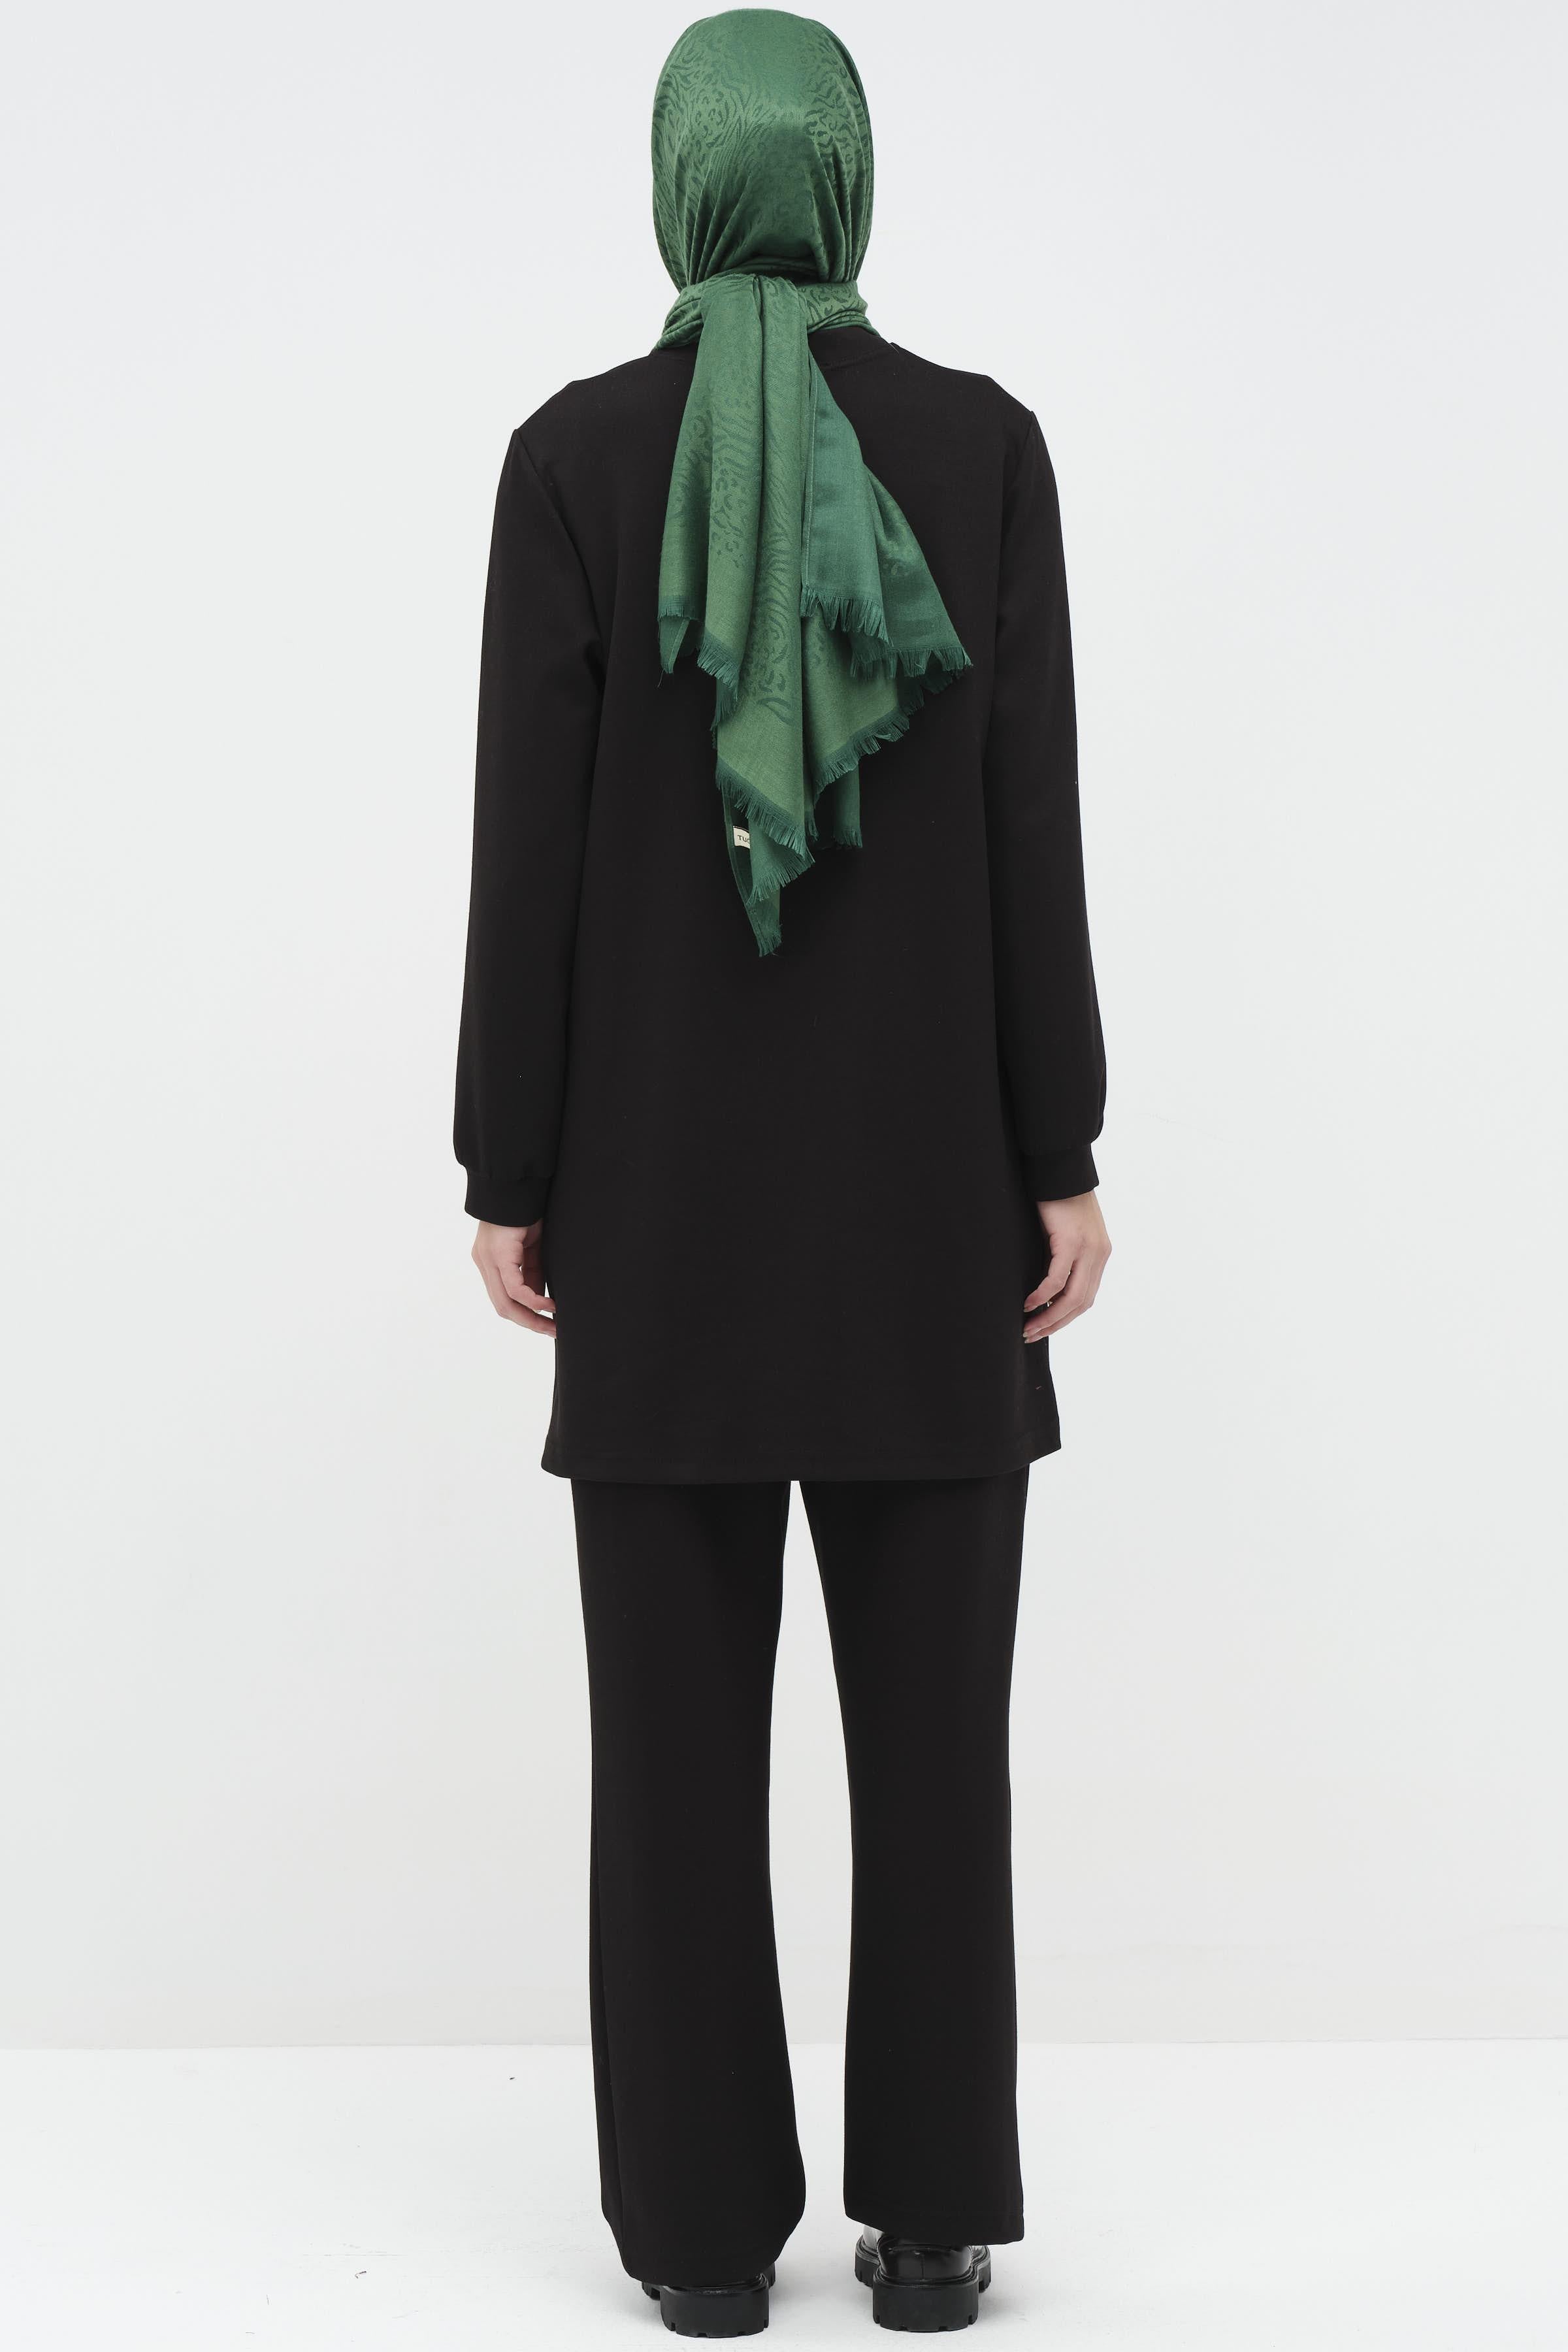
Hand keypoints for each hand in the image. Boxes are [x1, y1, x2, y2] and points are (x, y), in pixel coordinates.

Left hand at [471, 1220, 554, 1336]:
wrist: (517, 1185)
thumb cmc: (527, 1211)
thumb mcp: (533, 1248)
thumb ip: (533, 1272)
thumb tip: (540, 1297)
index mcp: (490, 1261)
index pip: (504, 1299)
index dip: (525, 1315)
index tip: (546, 1324)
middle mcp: (484, 1263)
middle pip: (503, 1307)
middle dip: (529, 1323)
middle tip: (552, 1331)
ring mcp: (487, 1260)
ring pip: (505, 1303)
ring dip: (531, 1318)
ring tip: (553, 1324)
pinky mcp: (497, 1255)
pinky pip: (514, 1288)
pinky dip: (533, 1300)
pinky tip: (550, 1305)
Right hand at [1023, 1192, 1110, 1341]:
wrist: (1059, 1169)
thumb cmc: (1057, 1199)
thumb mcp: (1065, 1233)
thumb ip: (1063, 1258)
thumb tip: (1045, 1286)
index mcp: (1100, 1254)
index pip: (1086, 1297)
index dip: (1065, 1318)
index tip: (1044, 1328)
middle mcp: (1099, 1255)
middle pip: (1080, 1303)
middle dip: (1055, 1324)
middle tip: (1032, 1335)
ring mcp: (1088, 1249)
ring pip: (1071, 1297)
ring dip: (1049, 1316)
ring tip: (1028, 1326)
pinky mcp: (1071, 1242)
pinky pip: (1057, 1279)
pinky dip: (1042, 1295)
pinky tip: (1028, 1303)